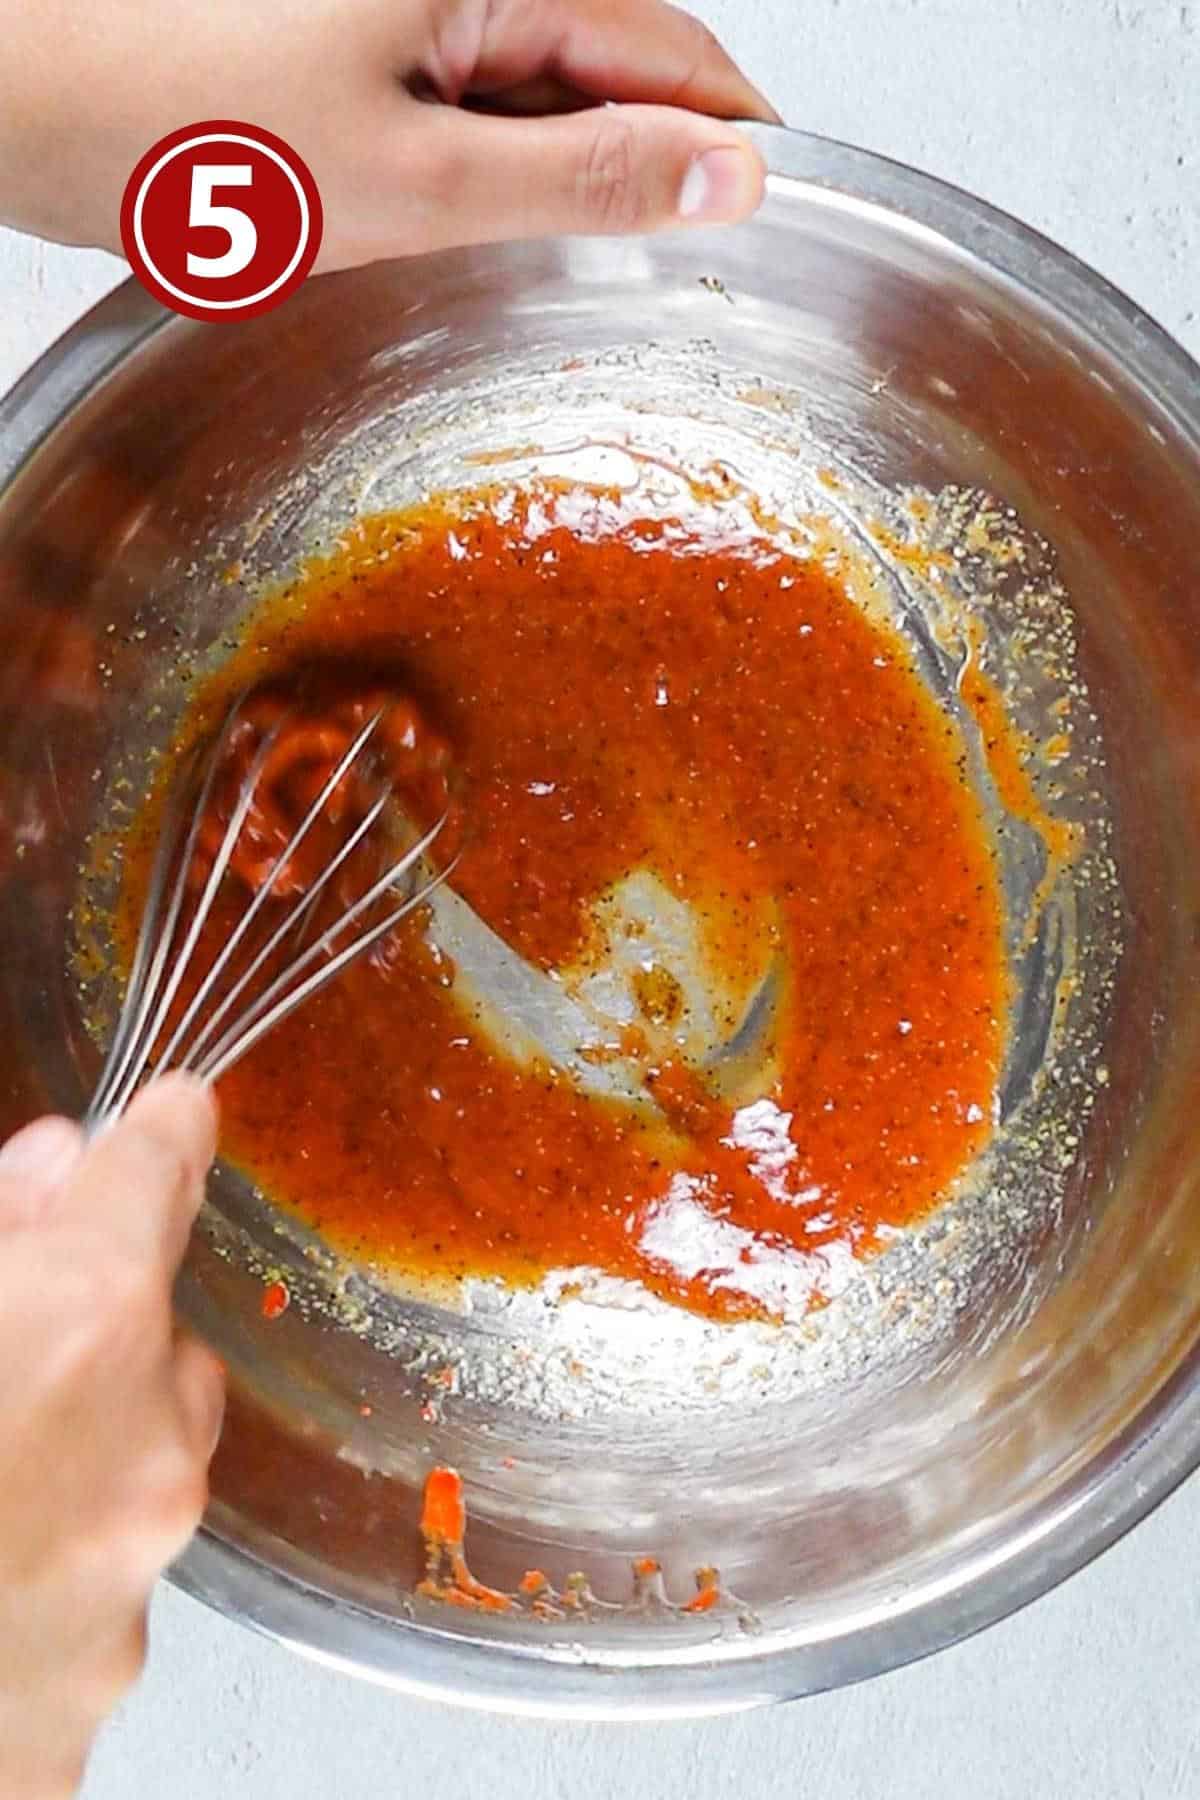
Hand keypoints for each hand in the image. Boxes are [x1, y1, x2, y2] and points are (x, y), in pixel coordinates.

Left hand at [0, 0, 775, 267]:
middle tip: (661, 285)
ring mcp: (411, 16)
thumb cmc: (186, 131)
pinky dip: (482, 181)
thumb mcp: (416, 179)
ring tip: (534, 269)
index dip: (733, 146)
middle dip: (644, 174)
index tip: (780, 231)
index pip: (676, 54)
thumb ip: (582, 176)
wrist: (28, 108)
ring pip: (540, 99)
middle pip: (613, 71)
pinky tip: (453, 235)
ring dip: (558, 186)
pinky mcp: (364, 52)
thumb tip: (728, 175)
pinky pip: (467, 114)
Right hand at [0, 1078, 222, 1799]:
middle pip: (156, 1340)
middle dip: (92, 1329)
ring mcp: (127, 1586)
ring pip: (137, 1470)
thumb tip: (49, 1167)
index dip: (160, 1135)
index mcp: (82, 1320)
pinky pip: (94, 1593)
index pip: (158, 1176)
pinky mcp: (89, 1700)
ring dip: (72, 1454)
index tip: (173, 1113)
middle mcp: (142, 1448)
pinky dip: (40, 1573)